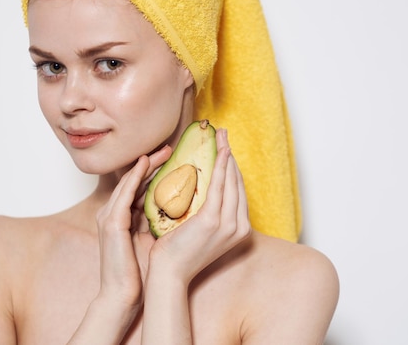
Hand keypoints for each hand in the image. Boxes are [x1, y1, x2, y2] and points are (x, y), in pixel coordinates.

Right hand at [94, 146, 171, 308]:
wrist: (122, 296)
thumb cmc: (139, 272)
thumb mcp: (150, 240)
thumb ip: (159, 223)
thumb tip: (182, 210)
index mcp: (123, 216)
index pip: (140, 186)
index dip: (156, 171)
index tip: (175, 159)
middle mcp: (113, 212)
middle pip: (134, 179)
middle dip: (153, 162)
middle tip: (171, 148)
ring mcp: (109, 216)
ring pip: (129, 181)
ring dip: (146, 164)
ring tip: (164, 151)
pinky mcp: (111, 223)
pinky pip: (124, 193)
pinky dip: (136, 176)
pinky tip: (147, 164)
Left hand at [149, 129, 251, 282]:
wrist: (169, 272)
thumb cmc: (179, 252)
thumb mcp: (200, 230)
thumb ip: (208, 212)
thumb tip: (204, 191)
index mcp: (238, 230)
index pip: (237, 191)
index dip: (232, 167)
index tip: (225, 147)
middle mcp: (239, 227)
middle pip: (237, 182)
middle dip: (230, 155)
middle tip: (224, 134)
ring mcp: (228, 224)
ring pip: (231, 180)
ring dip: (227, 154)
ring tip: (221, 135)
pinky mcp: (213, 220)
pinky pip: (219, 186)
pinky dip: (221, 166)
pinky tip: (220, 151)